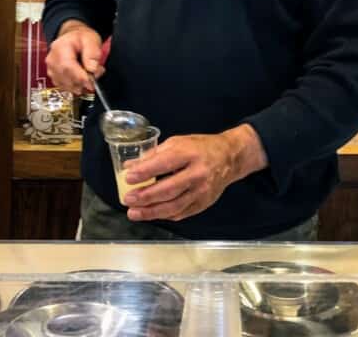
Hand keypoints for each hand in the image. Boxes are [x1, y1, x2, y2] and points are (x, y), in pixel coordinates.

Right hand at [45, 20, 104, 95]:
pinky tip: (82, 78)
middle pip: (66, 78)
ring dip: (80, 85)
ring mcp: (51, 69)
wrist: (73, 39)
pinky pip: (65, 87)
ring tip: (89, 74)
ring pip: (66, 85)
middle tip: (95, 76)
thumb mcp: (91, 40)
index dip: (80, 77)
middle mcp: (52, 59)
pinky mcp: (54, 77)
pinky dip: (76, 86)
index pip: (67, 66)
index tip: (92, 82)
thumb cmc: (81, 39)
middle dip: (83, 82)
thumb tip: (92, 69)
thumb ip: (93, 54)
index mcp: (60, 47)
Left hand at [122, 125, 266, 221]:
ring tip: (133, 213)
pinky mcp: (203, 204)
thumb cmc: (200, 148)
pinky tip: (151, 214)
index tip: (129, 177)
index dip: (146, 171)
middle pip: (169, 189)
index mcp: (190, 154)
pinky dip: (164, 215)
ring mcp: (202, 191)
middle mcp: (198, 174)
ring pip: (174, 206)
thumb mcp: (177, 142)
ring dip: (151, 212)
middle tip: (128, 199)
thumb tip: (130, 166)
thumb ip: (154, 155)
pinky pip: (181, 213)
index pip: (165, 163)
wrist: (230, 158)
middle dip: (146, 196)